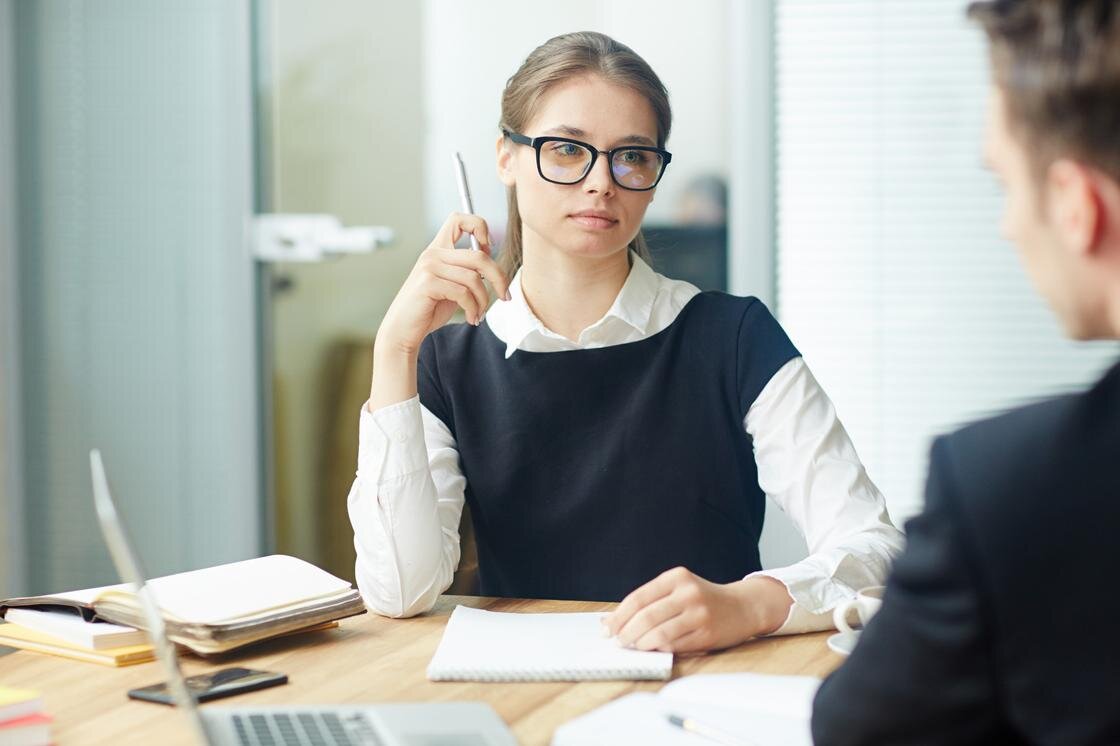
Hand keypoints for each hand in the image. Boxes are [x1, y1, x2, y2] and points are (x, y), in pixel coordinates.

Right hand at [377, 212, 510, 356]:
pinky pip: (464, 293)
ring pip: (474, 278)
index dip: (480, 228)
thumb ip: (467, 271)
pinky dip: (473, 308)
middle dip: (499, 278)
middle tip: (505, 295)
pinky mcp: (428, 283)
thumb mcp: (452, 285)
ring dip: (483, 300)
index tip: (489, 249)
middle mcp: (432, 253)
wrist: (402, 330)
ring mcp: (429, 267)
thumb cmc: (429, 309)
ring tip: (479, 314)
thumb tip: (494, 267)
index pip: (459, 219)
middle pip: (479, 256)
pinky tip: (471, 318)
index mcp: (438, 248)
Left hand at [602, 567, 792, 653]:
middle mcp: (688, 593)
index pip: (638, 598)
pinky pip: (674, 645)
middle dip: (626, 633)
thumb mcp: (679, 589)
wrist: (743, 606)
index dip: (619, 616)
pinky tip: (654, 648)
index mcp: (677, 577)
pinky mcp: (706, 633)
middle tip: (618, 641)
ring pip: (659, 633)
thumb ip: (650, 601)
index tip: (607, 628)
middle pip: (646, 617)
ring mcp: (699, 613)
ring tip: (634, 646)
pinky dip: (659, 649)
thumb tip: (613, 620)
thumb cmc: (703, 599)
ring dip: (641, 644)